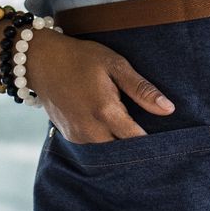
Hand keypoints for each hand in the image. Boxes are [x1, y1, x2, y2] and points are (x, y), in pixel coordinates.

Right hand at [20, 26, 174, 143]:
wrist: (41, 61)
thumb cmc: (81, 59)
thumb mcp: (115, 65)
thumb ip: (141, 89)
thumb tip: (168, 109)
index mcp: (105, 112)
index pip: (137, 140)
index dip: (154, 142)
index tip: (167, 139)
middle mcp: (90, 130)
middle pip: (123, 150)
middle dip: (137, 146)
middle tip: (153, 136)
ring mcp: (77, 136)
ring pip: (108, 151)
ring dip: (121, 144)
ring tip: (133, 130)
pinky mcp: (69, 137)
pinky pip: (94, 147)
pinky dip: (105, 141)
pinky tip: (112, 128)